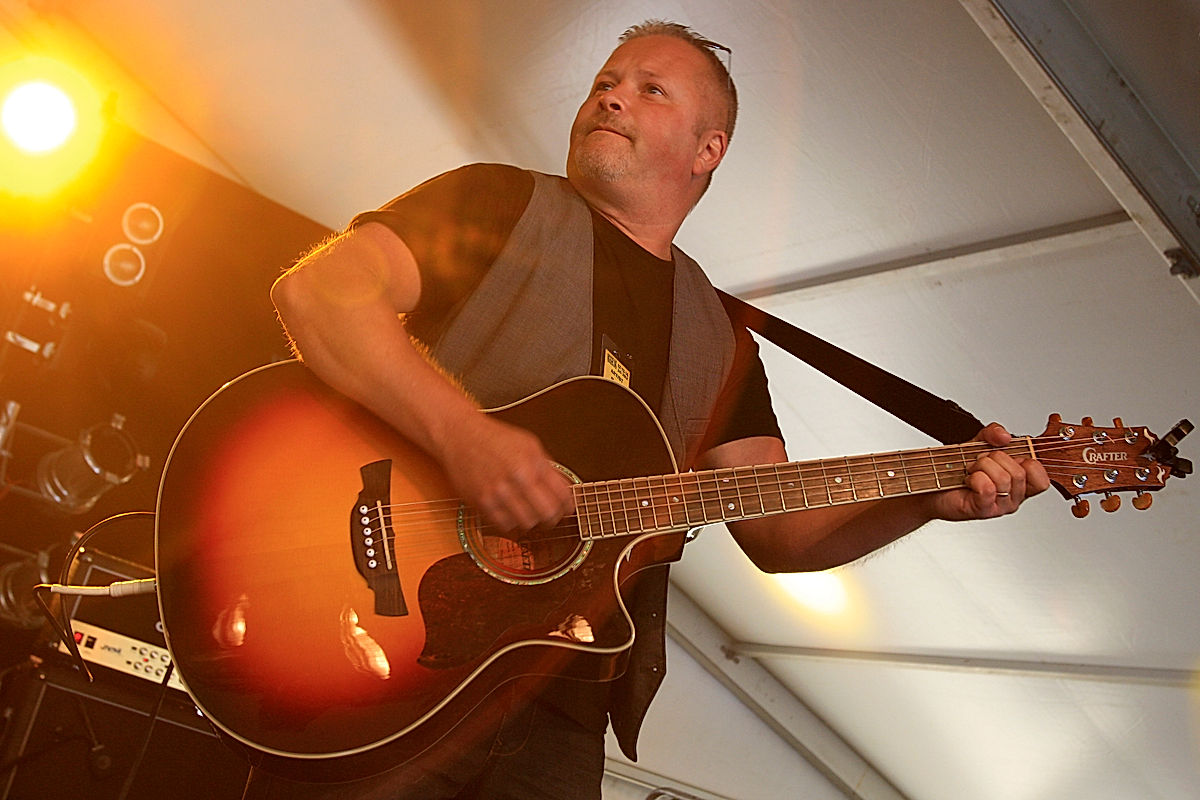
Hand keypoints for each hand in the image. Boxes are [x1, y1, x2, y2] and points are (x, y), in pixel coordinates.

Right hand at [436, 411, 573, 533]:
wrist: (460, 436)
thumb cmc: (495, 438)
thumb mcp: (529, 444)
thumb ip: (548, 468)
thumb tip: (565, 490)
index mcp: (531, 463)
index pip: (561, 494)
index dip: (569, 505)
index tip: (568, 507)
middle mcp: (516, 479)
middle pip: (547, 514)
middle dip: (554, 517)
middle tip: (552, 515)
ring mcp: (498, 493)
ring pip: (527, 523)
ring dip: (532, 521)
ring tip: (530, 512)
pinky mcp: (481, 503)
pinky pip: (505, 525)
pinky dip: (512, 522)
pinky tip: (512, 512)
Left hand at [924, 423, 1050, 521]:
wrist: (933, 481)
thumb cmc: (959, 467)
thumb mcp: (979, 443)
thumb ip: (994, 433)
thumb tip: (1005, 436)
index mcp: (1020, 483)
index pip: (1042, 479)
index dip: (1028, 463)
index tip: (1008, 456)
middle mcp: (1013, 497)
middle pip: (1019, 474)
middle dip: (994, 459)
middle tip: (979, 462)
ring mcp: (999, 506)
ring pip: (1003, 479)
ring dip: (982, 468)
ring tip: (971, 471)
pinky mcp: (983, 510)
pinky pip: (987, 489)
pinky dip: (975, 478)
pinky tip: (968, 480)